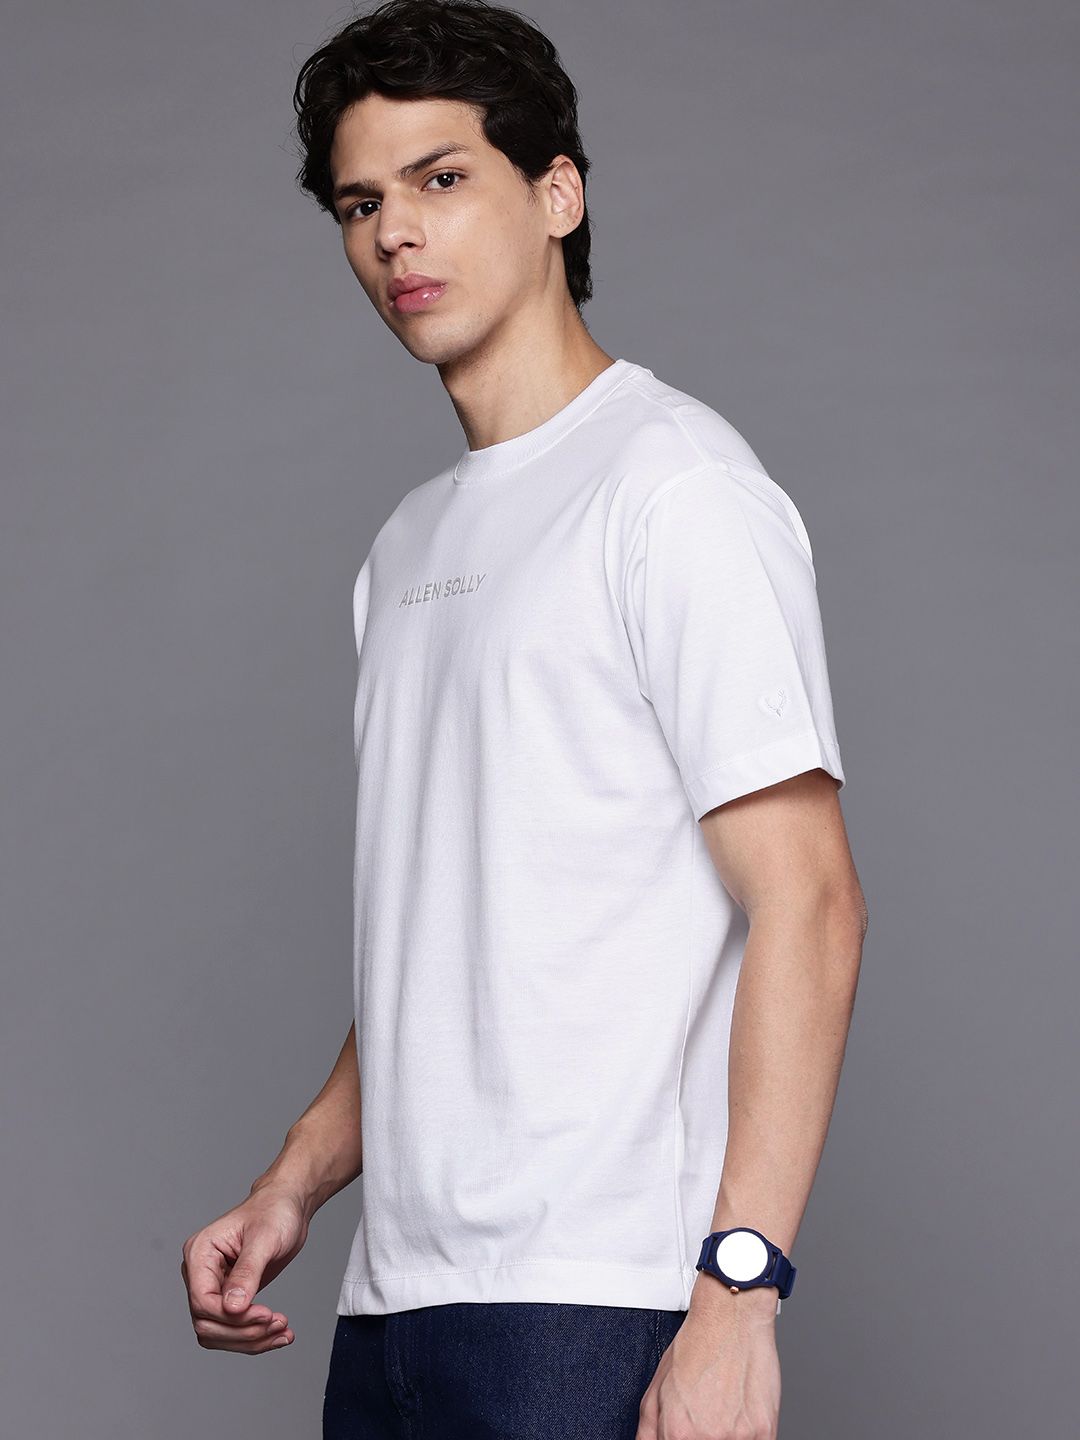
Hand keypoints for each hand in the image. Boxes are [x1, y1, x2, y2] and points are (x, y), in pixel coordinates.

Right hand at [180, 1181, 309, 1354]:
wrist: (288, 1206)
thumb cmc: (274, 1211)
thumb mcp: (263, 1239)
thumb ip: (246, 1273)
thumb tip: (232, 1308)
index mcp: (200, 1253)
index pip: (202, 1300)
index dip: (232, 1316)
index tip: (265, 1314)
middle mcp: (200, 1273)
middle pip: (207, 1323)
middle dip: (243, 1331)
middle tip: (278, 1323)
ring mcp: (213, 1287)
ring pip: (217, 1333)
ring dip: (250, 1340)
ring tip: (283, 1331)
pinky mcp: (228, 1297)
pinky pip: (232, 1329)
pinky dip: (255, 1337)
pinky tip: (279, 1335)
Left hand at [635, 1293, 780, 1439]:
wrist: (731, 1317)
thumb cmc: (697, 1346)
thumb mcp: (657, 1387)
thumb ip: (648, 1431)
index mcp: (678, 1433)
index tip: (686, 1433)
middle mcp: (709, 1439)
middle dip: (702, 1438)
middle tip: (707, 1418)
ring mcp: (740, 1438)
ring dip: (726, 1437)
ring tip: (723, 1413)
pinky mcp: (765, 1432)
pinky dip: (746, 1434)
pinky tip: (739, 1412)